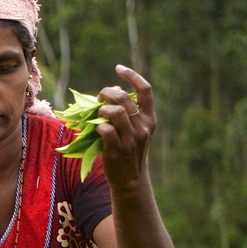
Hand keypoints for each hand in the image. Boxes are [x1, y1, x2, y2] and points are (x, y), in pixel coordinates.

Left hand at [96, 65, 156, 189]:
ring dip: (101, 109)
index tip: (118, 68)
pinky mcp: (118, 149)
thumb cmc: (129, 151)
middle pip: (124, 98)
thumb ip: (128, 111)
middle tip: (99, 98)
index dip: (132, 75)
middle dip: (107, 93)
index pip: (145, 90)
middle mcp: (144, 126)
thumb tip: (115, 90)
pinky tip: (96, 129)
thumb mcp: (134, 130)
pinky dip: (98, 126)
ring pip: (115, 112)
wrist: (131, 179)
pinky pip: (106, 130)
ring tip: (98, 114)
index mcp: (150, 118)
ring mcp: (132, 138)